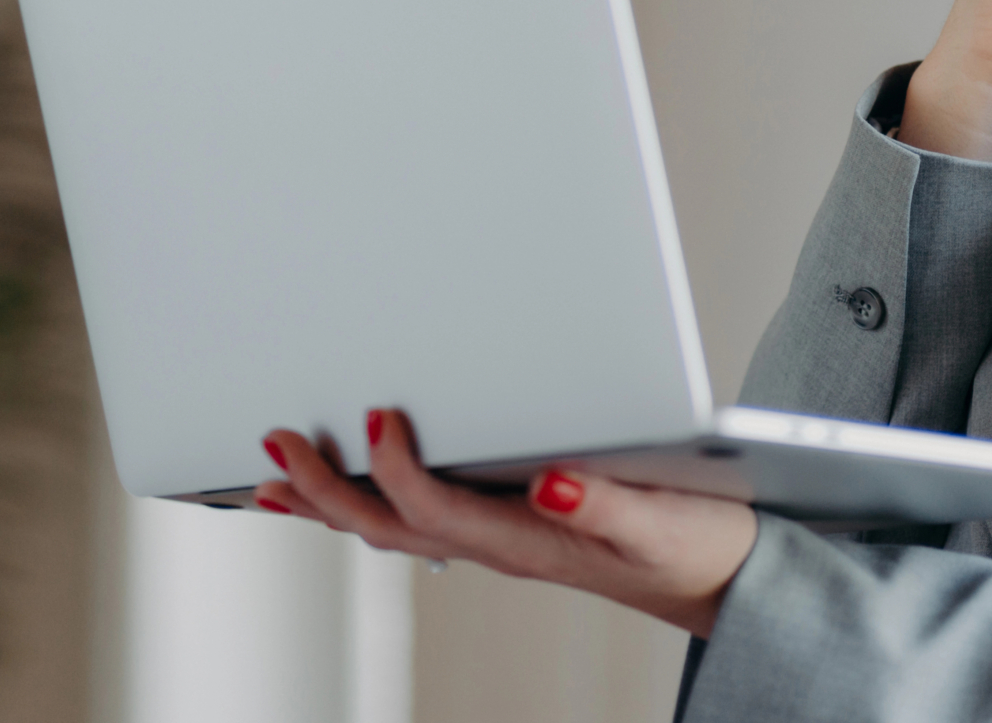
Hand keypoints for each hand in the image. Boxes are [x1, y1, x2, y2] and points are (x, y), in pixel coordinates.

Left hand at [258, 409, 759, 637]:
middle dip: (325, 490)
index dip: (396, 469)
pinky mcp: (501, 524)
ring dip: (329, 500)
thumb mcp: (662, 522)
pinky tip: (346, 481)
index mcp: (527, 542)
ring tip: (273, 472)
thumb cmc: (694, 544)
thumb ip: (603, 504)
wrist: (718, 575)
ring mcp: (493, 539)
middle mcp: (497, 544)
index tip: (376, 415)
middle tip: (274, 445)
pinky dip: (366, 497)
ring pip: (390, 527)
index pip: (436, 511)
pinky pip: (413, 517)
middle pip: (388, 528)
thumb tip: (547, 481)